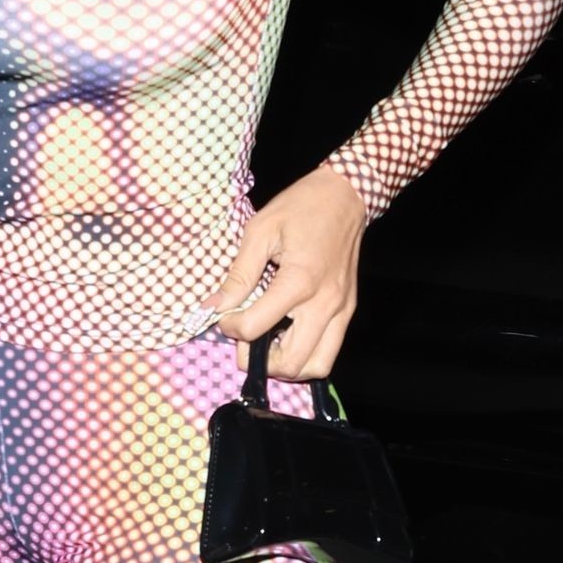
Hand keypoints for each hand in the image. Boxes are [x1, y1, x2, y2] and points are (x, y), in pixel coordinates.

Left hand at [194, 165, 366, 382]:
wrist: (345, 195)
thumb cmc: (301, 207)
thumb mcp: (260, 230)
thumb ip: (238, 274)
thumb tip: (213, 306)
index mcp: (299, 282)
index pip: (255, 328)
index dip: (231, 327)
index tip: (224, 315)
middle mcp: (324, 304)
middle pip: (290, 362)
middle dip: (259, 360)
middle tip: (244, 339)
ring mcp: (341, 311)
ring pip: (316, 367)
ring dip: (287, 365)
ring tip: (267, 343)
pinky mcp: (348, 310)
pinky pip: (329, 351)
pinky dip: (306, 355)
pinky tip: (287, 335)